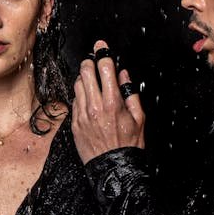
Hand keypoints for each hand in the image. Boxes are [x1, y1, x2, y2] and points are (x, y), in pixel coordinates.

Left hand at [72, 39, 145, 163]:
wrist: (113, 168)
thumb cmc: (128, 145)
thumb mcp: (139, 117)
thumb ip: (130, 92)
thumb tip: (123, 74)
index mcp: (112, 103)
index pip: (104, 69)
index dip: (103, 54)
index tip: (102, 47)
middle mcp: (94, 107)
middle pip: (85, 72)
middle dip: (90, 62)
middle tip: (95, 61)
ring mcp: (82, 115)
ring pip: (77, 85)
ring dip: (84, 78)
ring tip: (93, 81)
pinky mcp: (74, 123)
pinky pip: (74, 101)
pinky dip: (81, 96)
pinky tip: (89, 99)